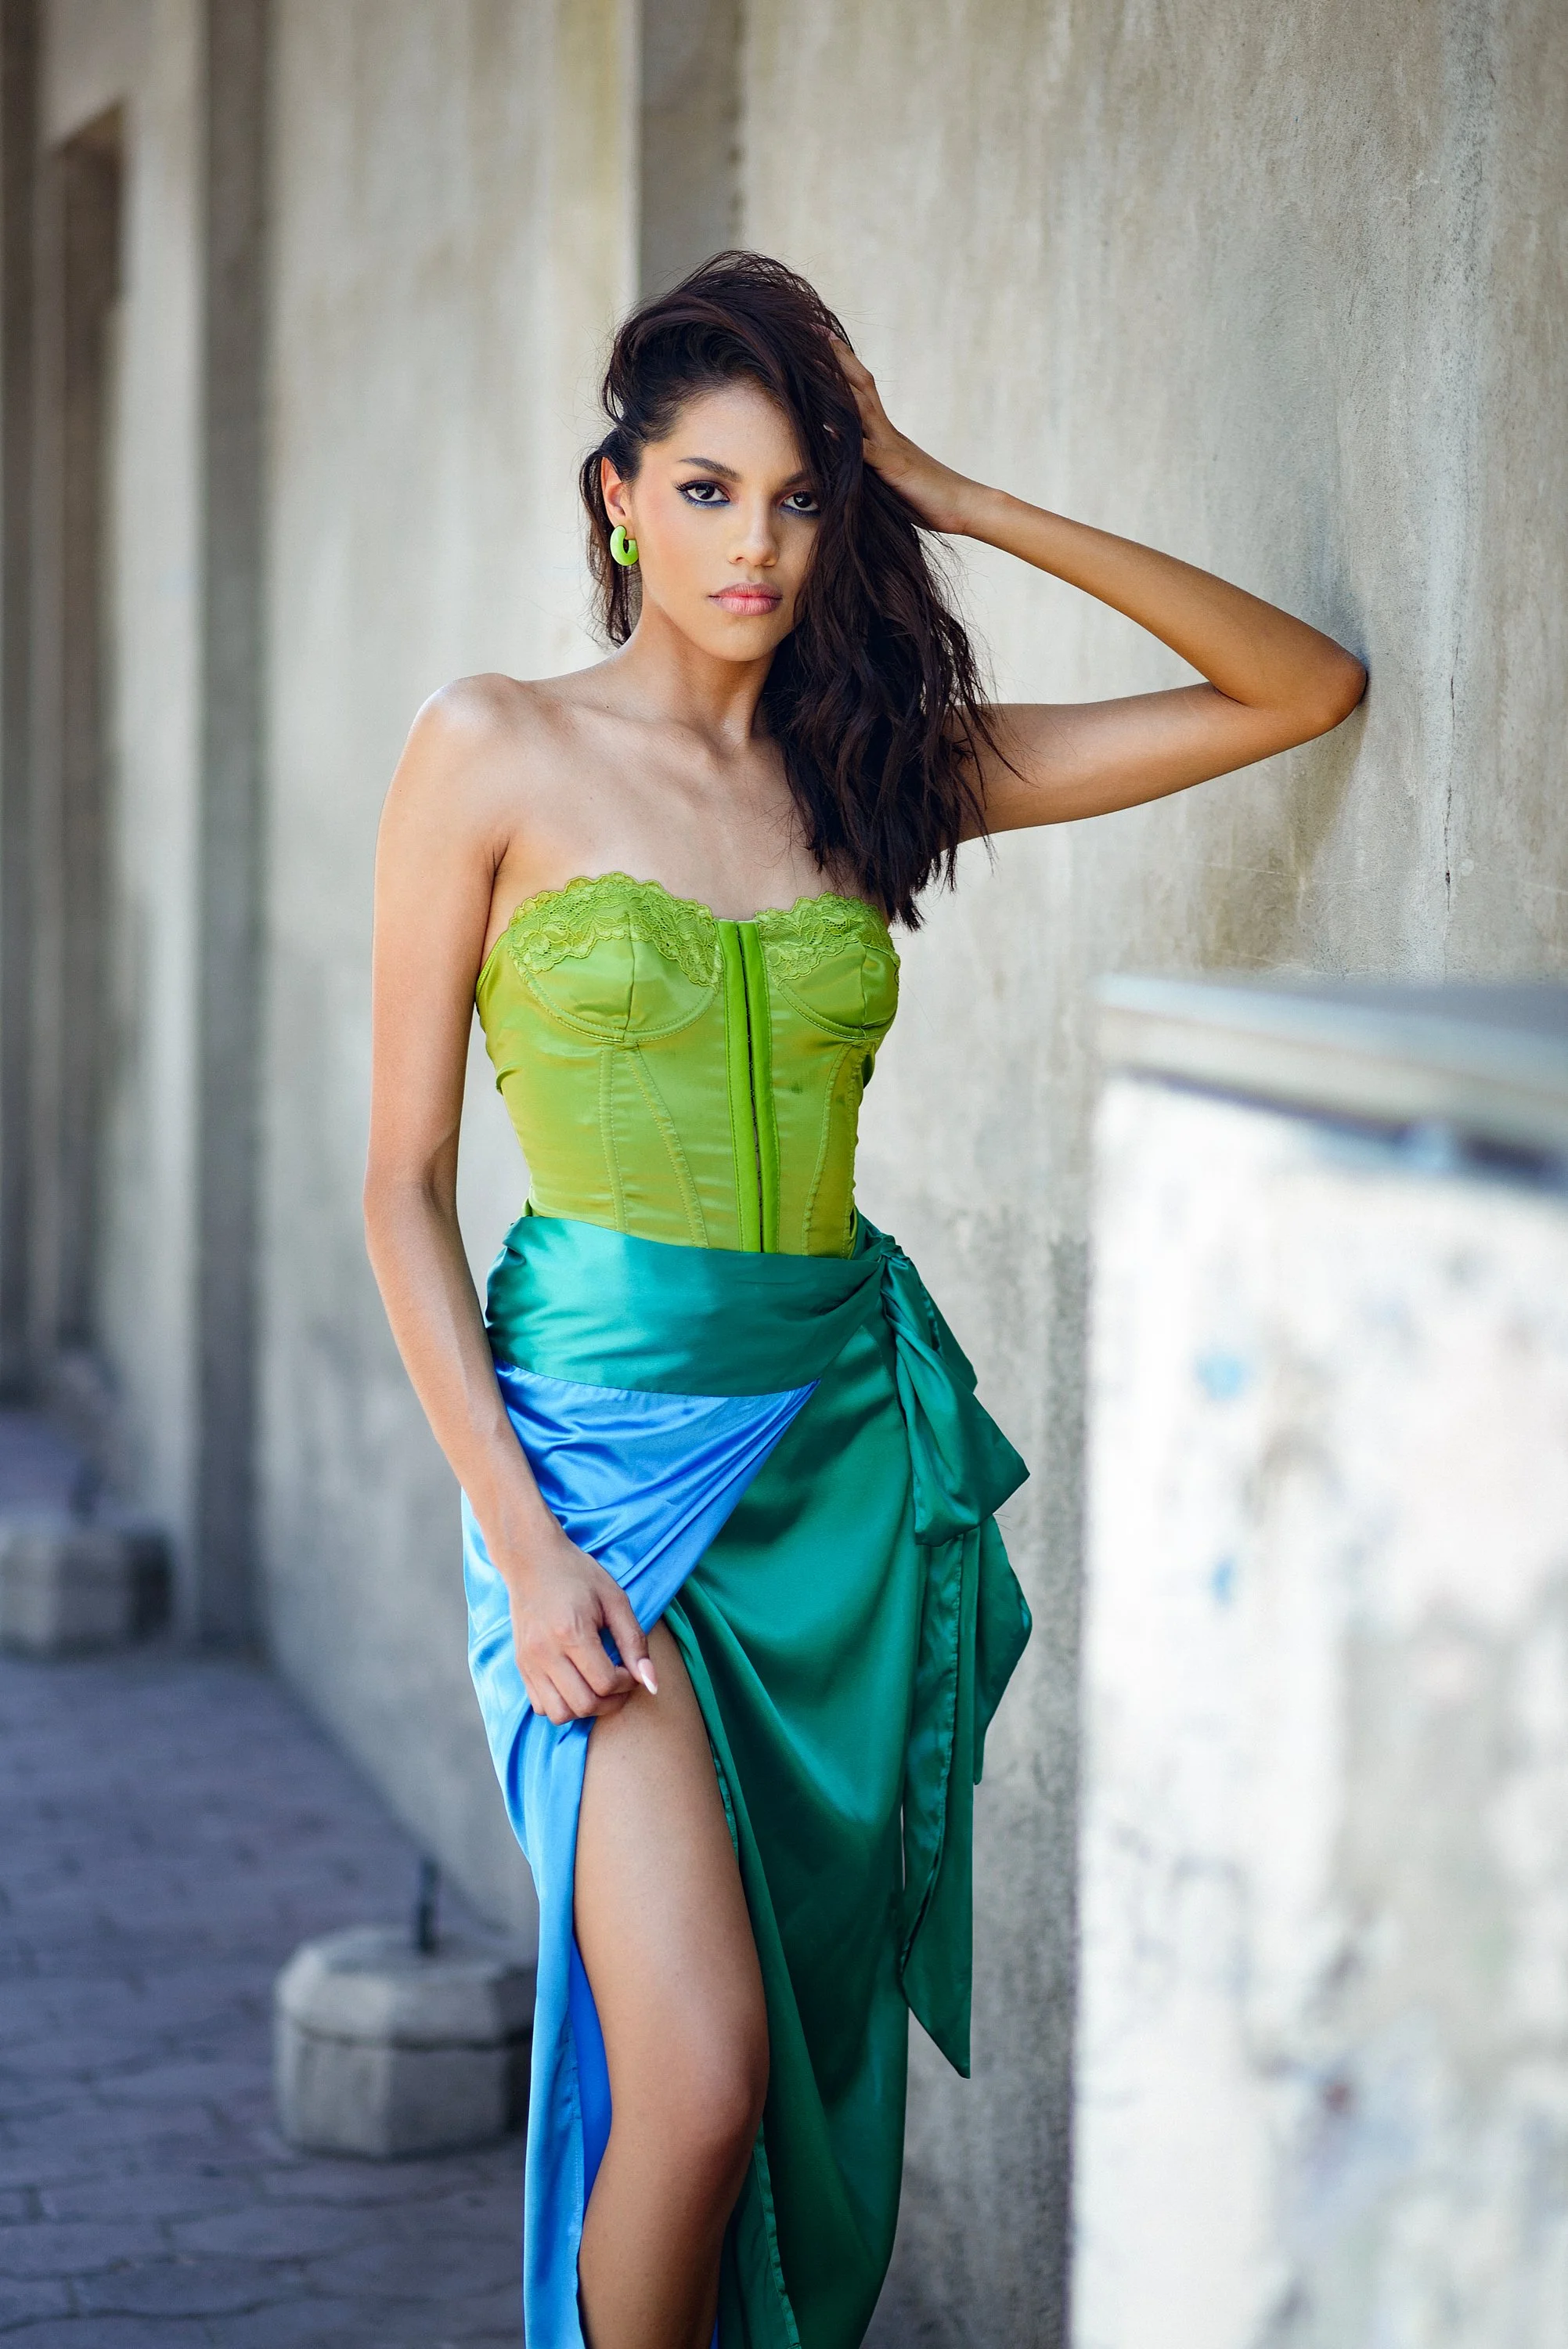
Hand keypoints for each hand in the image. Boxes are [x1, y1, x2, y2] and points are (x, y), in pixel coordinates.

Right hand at [503, 1522, 657, 1724]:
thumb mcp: (615, 1599)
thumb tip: (652, 1684)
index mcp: (571, 1632)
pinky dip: (562, 1705)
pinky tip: (576, 1683)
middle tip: (621, 1682)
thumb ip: (635, 1642)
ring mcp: (528, 1662)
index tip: (631, 1668)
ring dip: (586, 1708)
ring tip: (598, 1686)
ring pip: (560, 1715)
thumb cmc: (578, 1574)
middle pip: (584, 1705)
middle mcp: (545, 1652)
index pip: (605, 1682)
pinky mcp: (521, 1666)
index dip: (627, 1683)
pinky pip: (541, 1707)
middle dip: (611, 1701)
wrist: (531, 1559)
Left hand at [831, 339, 979, 535]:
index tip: (820, 338)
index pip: (862, 388)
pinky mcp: (896, 469)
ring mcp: (893, 447)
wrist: (966, 506)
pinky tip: (828, 429)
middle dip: (836, 359)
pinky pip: (870, 453)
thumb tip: (851, 457)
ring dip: (839, 387)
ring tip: (813, 365)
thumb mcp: (896, 474)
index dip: (841, 363)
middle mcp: (888, 432)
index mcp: (887, 432)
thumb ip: (875, 461)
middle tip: (810, 330)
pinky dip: (850, 440)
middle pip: (860, 386)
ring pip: (863, 410)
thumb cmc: (930, 496)